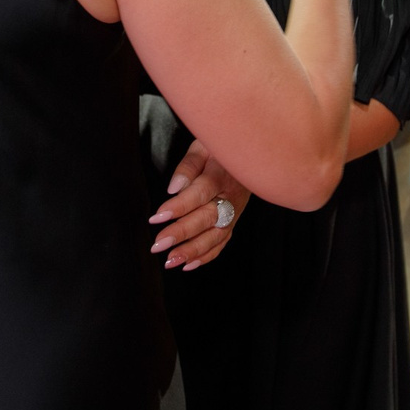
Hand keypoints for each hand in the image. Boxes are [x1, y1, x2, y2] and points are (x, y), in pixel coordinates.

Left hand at [148, 139, 251, 270]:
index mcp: (220, 175)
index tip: (157, 217)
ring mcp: (234, 212)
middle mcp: (230, 197)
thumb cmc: (221, 149)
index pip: (199, 194)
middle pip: (207, 218)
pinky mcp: (234, 221)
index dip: (178, 207)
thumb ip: (188, 165)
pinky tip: (188, 264)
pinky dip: (206, 256)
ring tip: (171, 261)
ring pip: (216, 236)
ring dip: (193, 251)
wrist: (251, 156)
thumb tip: (175, 187)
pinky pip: (222, 242)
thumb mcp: (204, 146)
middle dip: (182, 234)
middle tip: (159, 245)